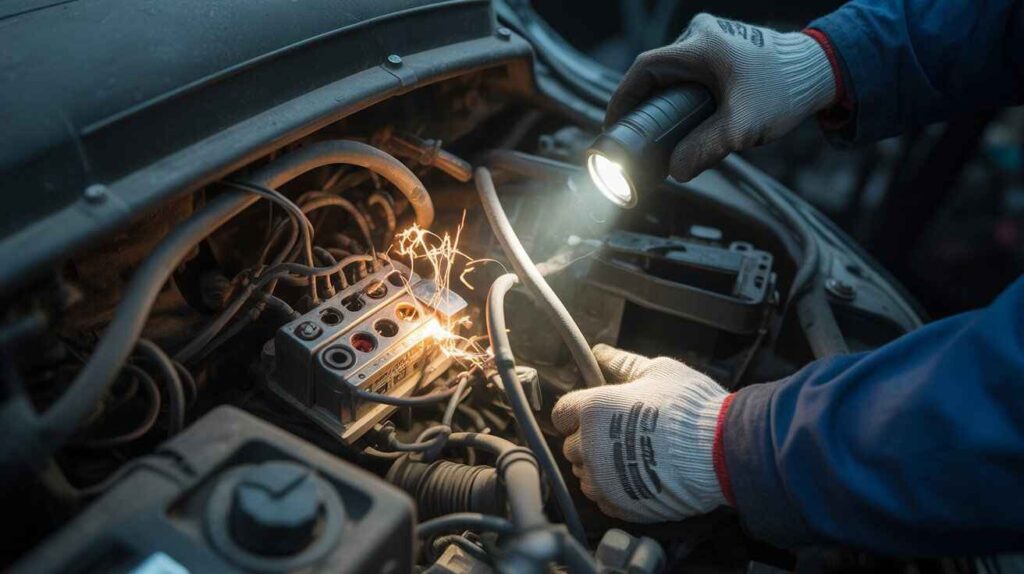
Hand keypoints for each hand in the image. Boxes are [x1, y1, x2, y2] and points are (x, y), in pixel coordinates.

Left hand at [551, 344, 728, 521]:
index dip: (576, 413)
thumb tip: (602, 353)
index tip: (591, 414)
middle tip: (620, 435)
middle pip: (572, 446)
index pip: (562, 413)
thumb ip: (623, 364)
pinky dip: (615, 491)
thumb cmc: (690, 408)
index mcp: (594, 409)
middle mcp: (590, 446)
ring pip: (586, 475)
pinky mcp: (620, 505)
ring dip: (600, 468)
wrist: (720, 451)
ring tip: (633, 458)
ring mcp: (603, 480)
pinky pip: (604, 500)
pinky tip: (639, 478)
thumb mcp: (658, 371)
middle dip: (589, 440)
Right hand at [607, 13, 836, 181]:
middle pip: (655, 74)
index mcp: (698, 45)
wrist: (821, 72)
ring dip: (665, 102)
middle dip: (645, 106)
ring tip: (663, 133)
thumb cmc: (784, 89)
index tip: (614, 125)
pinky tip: (686, 119)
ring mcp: (711, 40)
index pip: (643, 71)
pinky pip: (689, 74)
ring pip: (673, 75)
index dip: (623, 100)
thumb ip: (705, 150)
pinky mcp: (721, 50)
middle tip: (638, 138)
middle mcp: (700, 35)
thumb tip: (675, 172)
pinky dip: (682, 96)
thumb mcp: (741, 127)